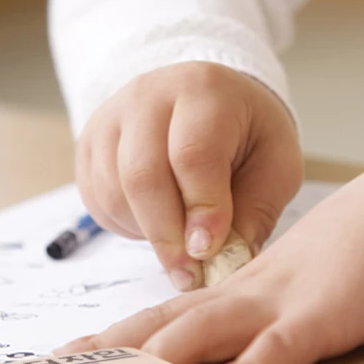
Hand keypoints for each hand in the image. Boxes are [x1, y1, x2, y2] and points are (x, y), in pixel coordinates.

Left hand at [57, 136, 363, 363]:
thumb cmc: (356, 252)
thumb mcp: (296, 286)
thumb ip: (259, 316)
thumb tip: (226, 356)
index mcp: (238, 292)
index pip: (162, 315)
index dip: (113, 338)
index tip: (66, 359)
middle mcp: (246, 296)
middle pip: (164, 324)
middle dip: (109, 351)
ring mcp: (282, 304)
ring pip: (207, 330)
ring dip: (159, 360)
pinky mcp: (325, 317)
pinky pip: (282, 347)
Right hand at [76, 62, 302, 290]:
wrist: (209, 102)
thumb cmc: (248, 135)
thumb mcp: (274, 165)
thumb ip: (255, 211)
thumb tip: (226, 263)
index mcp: (205, 90)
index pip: (194, 154)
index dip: (201, 209)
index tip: (209, 252)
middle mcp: (149, 95)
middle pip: (142, 174)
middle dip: (167, 235)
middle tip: (189, 273)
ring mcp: (112, 117)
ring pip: (113, 190)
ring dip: (146, 232)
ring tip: (180, 246)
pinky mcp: (90, 143)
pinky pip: (96, 196)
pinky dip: (125, 224)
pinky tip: (157, 224)